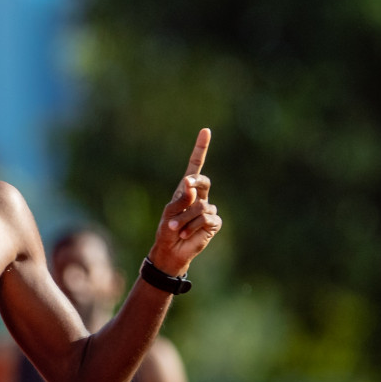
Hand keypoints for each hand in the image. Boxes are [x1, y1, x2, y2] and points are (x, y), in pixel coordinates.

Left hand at [148, 128, 221, 277]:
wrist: (171, 250)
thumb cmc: (167, 230)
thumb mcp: (169, 212)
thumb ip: (181, 198)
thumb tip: (191, 184)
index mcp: (187, 190)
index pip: (195, 166)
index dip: (201, 149)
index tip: (205, 131)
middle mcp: (199, 197)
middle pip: (204, 182)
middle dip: (195, 184)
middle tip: (187, 186)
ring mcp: (208, 210)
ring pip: (201, 206)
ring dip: (185, 218)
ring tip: (176, 228)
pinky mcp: (213, 223)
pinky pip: (207, 219)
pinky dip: (193, 226)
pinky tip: (185, 234)